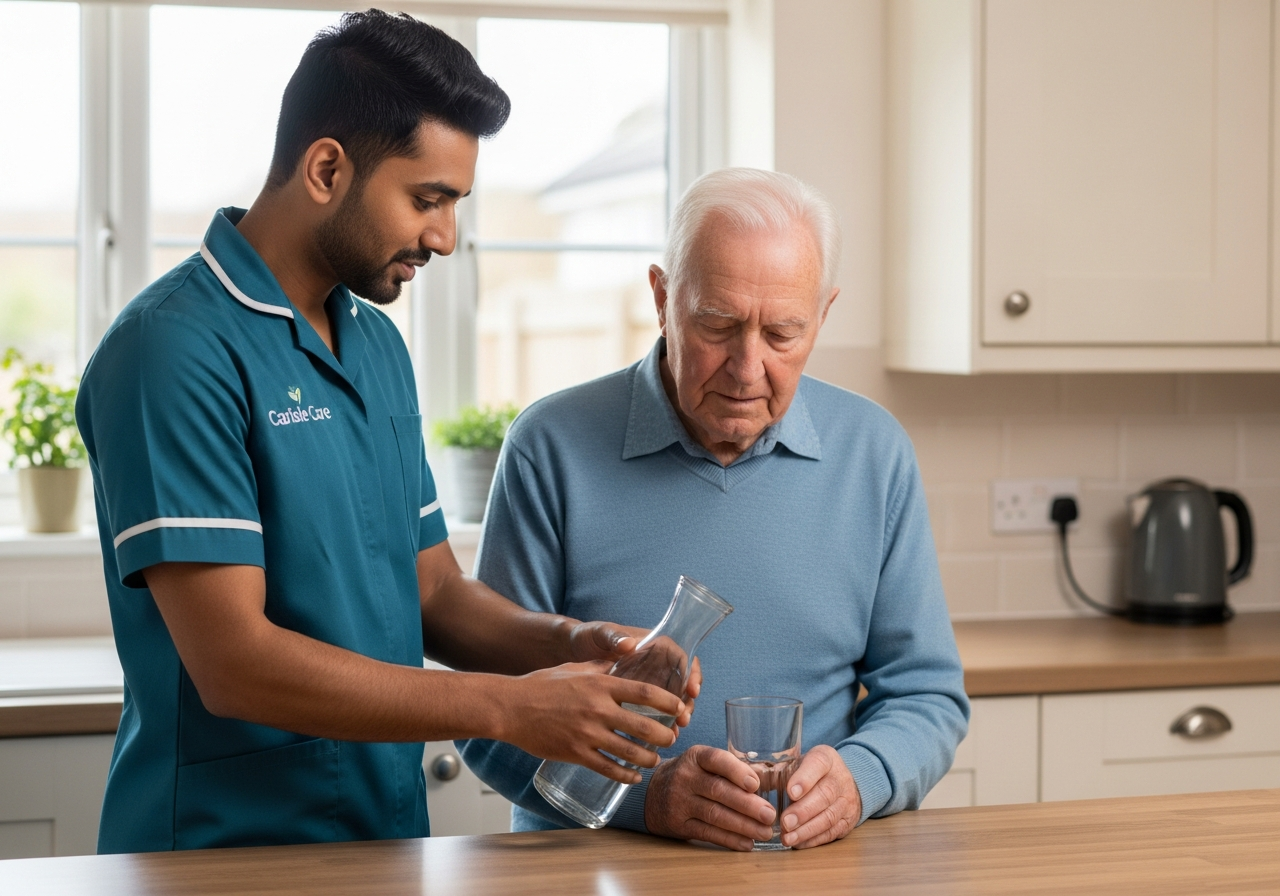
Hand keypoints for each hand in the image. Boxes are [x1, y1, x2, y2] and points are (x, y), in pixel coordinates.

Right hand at [501, 661, 685, 783]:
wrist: (510, 707)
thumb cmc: (541, 684)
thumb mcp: (574, 668)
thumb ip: (600, 667)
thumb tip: (620, 660)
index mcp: (600, 685)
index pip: (645, 693)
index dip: (668, 701)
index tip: (679, 707)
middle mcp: (598, 709)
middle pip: (644, 726)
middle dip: (664, 735)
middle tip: (671, 738)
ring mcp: (587, 734)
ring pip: (629, 752)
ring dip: (648, 758)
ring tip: (655, 759)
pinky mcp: (575, 753)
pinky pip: (608, 768)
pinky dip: (625, 775)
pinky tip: (633, 777)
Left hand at [568, 623, 702, 729]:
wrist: (568, 652)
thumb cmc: (587, 638)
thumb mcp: (599, 634)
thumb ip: (613, 636)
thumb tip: (629, 644)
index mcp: (652, 646)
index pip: (682, 658)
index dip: (692, 674)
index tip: (693, 690)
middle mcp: (653, 665)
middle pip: (681, 684)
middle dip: (686, 703)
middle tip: (684, 719)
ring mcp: (645, 683)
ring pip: (669, 702)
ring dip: (675, 718)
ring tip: (674, 732)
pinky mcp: (633, 700)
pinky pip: (651, 714)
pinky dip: (656, 727)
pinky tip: (655, 741)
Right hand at [644, 745, 775, 850]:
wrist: (652, 793)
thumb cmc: (690, 776)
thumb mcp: (703, 763)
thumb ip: (730, 769)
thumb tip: (767, 781)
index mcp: (695, 757)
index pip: (716, 760)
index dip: (737, 771)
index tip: (755, 784)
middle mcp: (685, 777)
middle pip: (718, 791)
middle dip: (747, 804)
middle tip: (769, 814)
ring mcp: (679, 802)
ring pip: (714, 815)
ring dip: (743, 825)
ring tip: (764, 832)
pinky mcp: (679, 824)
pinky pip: (707, 833)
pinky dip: (729, 840)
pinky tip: (746, 843)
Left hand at [778, 745, 860, 848]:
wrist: (843, 782)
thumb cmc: (812, 772)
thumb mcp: (798, 762)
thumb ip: (775, 770)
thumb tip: (747, 777)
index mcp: (825, 758)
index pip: (818, 764)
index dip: (805, 779)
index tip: (790, 791)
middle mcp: (839, 779)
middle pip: (824, 795)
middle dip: (803, 811)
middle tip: (785, 822)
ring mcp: (846, 801)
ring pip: (828, 817)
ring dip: (806, 830)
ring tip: (788, 838)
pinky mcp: (847, 821)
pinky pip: (832, 832)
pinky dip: (814, 839)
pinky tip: (798, 843)